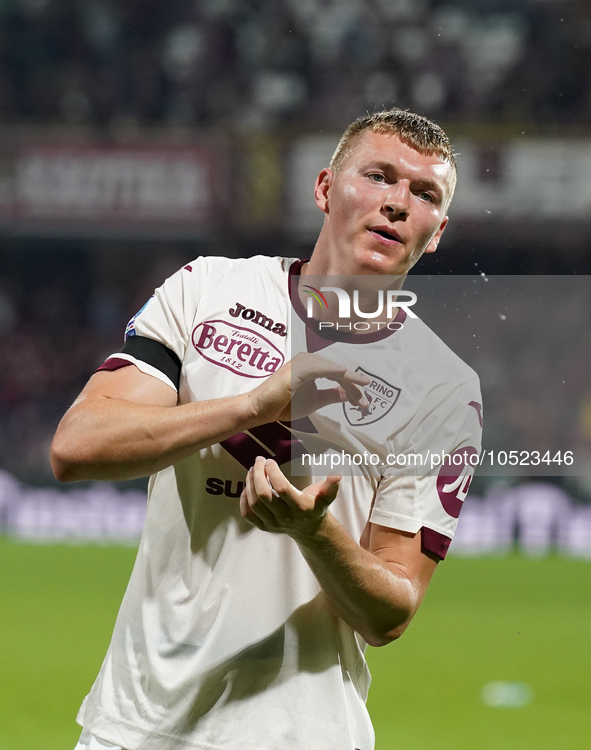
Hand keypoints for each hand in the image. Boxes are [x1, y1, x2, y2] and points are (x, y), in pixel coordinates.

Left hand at [240, 456, 340, 541]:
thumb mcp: (326, 496)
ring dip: (249, 484)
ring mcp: (273, 524)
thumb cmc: (316, 505)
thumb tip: (337, 475)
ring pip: (254, 504)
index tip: (270, 461)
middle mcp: (285, 518)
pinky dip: (244, 499)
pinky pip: (248, 514)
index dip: (273, 473)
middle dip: (258, 475)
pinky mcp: (264, 527)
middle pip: (264, 496)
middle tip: (258, 461)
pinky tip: (248, 486)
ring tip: (252, 469)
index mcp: (300, 507)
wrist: (309, 529)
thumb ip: (331, 486)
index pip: (282, 489)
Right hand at [247, 352, 369, 424]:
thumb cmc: (284, 403)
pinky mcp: (297, 369)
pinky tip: (344, 373)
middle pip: (338, 372)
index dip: (353, 388)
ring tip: (361, 397)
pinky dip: (332, 370)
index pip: (338, 375)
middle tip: (366, 404)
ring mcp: (302, 363)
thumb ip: (332, 395)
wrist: (261, 409)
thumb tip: (350, 394)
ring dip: (348, 382)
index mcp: (313, 366)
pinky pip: (319, 368)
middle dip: (354, 387)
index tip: (364, 403)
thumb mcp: (316, 400)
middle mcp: (309, 360)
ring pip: (333, 371)